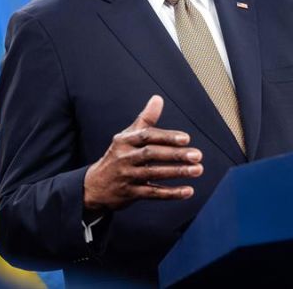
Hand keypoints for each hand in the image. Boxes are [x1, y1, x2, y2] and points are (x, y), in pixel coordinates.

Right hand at [83, 95, 202, 211]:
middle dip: (175, 155)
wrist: (95, 186)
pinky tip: (188, 191)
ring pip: (154, 174)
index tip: (186, 139)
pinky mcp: (131, 193)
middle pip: (151, 154)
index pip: (147, 136)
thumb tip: (158, 99)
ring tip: (197, 170)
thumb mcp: (127, 136)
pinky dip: (171, 193)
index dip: (167, 137)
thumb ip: (145, 119)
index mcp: (125, 141)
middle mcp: (125, 157)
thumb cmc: (117, 156)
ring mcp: (127, 176)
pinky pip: (153, 193)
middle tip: (197, 155)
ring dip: (177, 172)